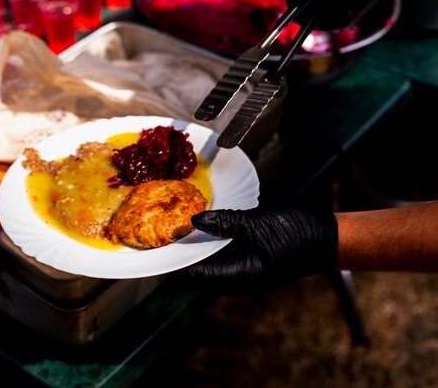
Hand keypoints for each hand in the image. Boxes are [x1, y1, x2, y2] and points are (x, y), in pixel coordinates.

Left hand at [187, 208, 337, 293]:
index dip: (185, 258)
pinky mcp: (258, 261)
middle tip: (179, 227)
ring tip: (194, 223)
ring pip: (220, 260)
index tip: (172, 240)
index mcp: (243, 277)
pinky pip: (233, 254)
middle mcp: (245, 279)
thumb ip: (225, 223)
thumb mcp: (256, 224)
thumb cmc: (298, 235)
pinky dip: (223, 241)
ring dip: (209, 243)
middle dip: (195, 248)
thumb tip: (197, 221)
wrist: (329, 238)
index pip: (201, 273)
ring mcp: (252, 272)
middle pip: (208, 267)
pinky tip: (217, 224)